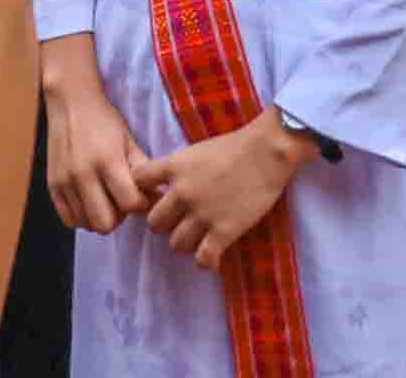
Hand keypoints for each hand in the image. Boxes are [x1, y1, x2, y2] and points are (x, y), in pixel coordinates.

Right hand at [43, 72, 149, 233]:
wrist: (70, 103)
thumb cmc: (104, 120)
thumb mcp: (128, 140)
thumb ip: (142, 169)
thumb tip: (159, 196)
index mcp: (107, 161)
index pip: (131, 203)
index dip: (142, 203)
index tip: (142, 194)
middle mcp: (83, 175)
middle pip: (106, 224)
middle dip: (119, 217)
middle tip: (122, 200)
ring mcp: (65, 182)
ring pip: (87, 224)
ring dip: (100, 217)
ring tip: (105, 198)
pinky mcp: (52, 186)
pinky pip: (69, 220)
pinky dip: (81, 216)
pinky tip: (89, 200)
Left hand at [131, 117, 304, 271]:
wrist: (266, 151)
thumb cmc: (237, 145)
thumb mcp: (198, 150)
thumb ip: (181, 168)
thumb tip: (170, 183)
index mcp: (175, 167)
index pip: (139, 180)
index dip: (143, 191)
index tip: (155, 197)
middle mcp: (183, 192)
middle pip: (154, 222)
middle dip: (165, 224)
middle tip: (178, 223)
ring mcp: (202, 213)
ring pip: (176, 244)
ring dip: (185, 243)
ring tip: (197, 240)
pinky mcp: (223, 231)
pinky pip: (203, 258)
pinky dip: (205, 261)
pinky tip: (212, 256)